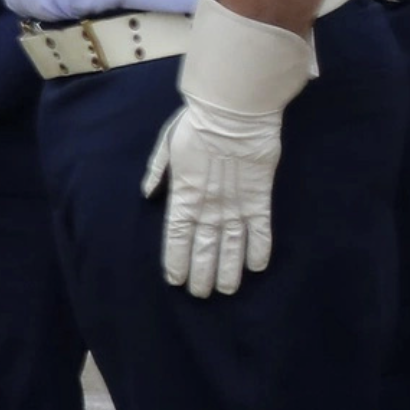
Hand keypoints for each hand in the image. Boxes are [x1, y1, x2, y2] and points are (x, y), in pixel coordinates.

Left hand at [141, 100, 281, 296]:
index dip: (175, 260)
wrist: (233, 115)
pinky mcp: (259, 200)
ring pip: (231, 247)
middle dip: (201, 273)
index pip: (176, 236)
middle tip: (201, 293)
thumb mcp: (166, 146)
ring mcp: (235, 206)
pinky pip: (260, 231)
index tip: (175, 280)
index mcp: (183, 195)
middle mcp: (208, 207)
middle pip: (203, 248)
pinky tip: (255, 267)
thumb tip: (148, 195)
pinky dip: (259, 250)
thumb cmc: (196, 126)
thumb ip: (158, 173)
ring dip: (228, 270)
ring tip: (225, 290)